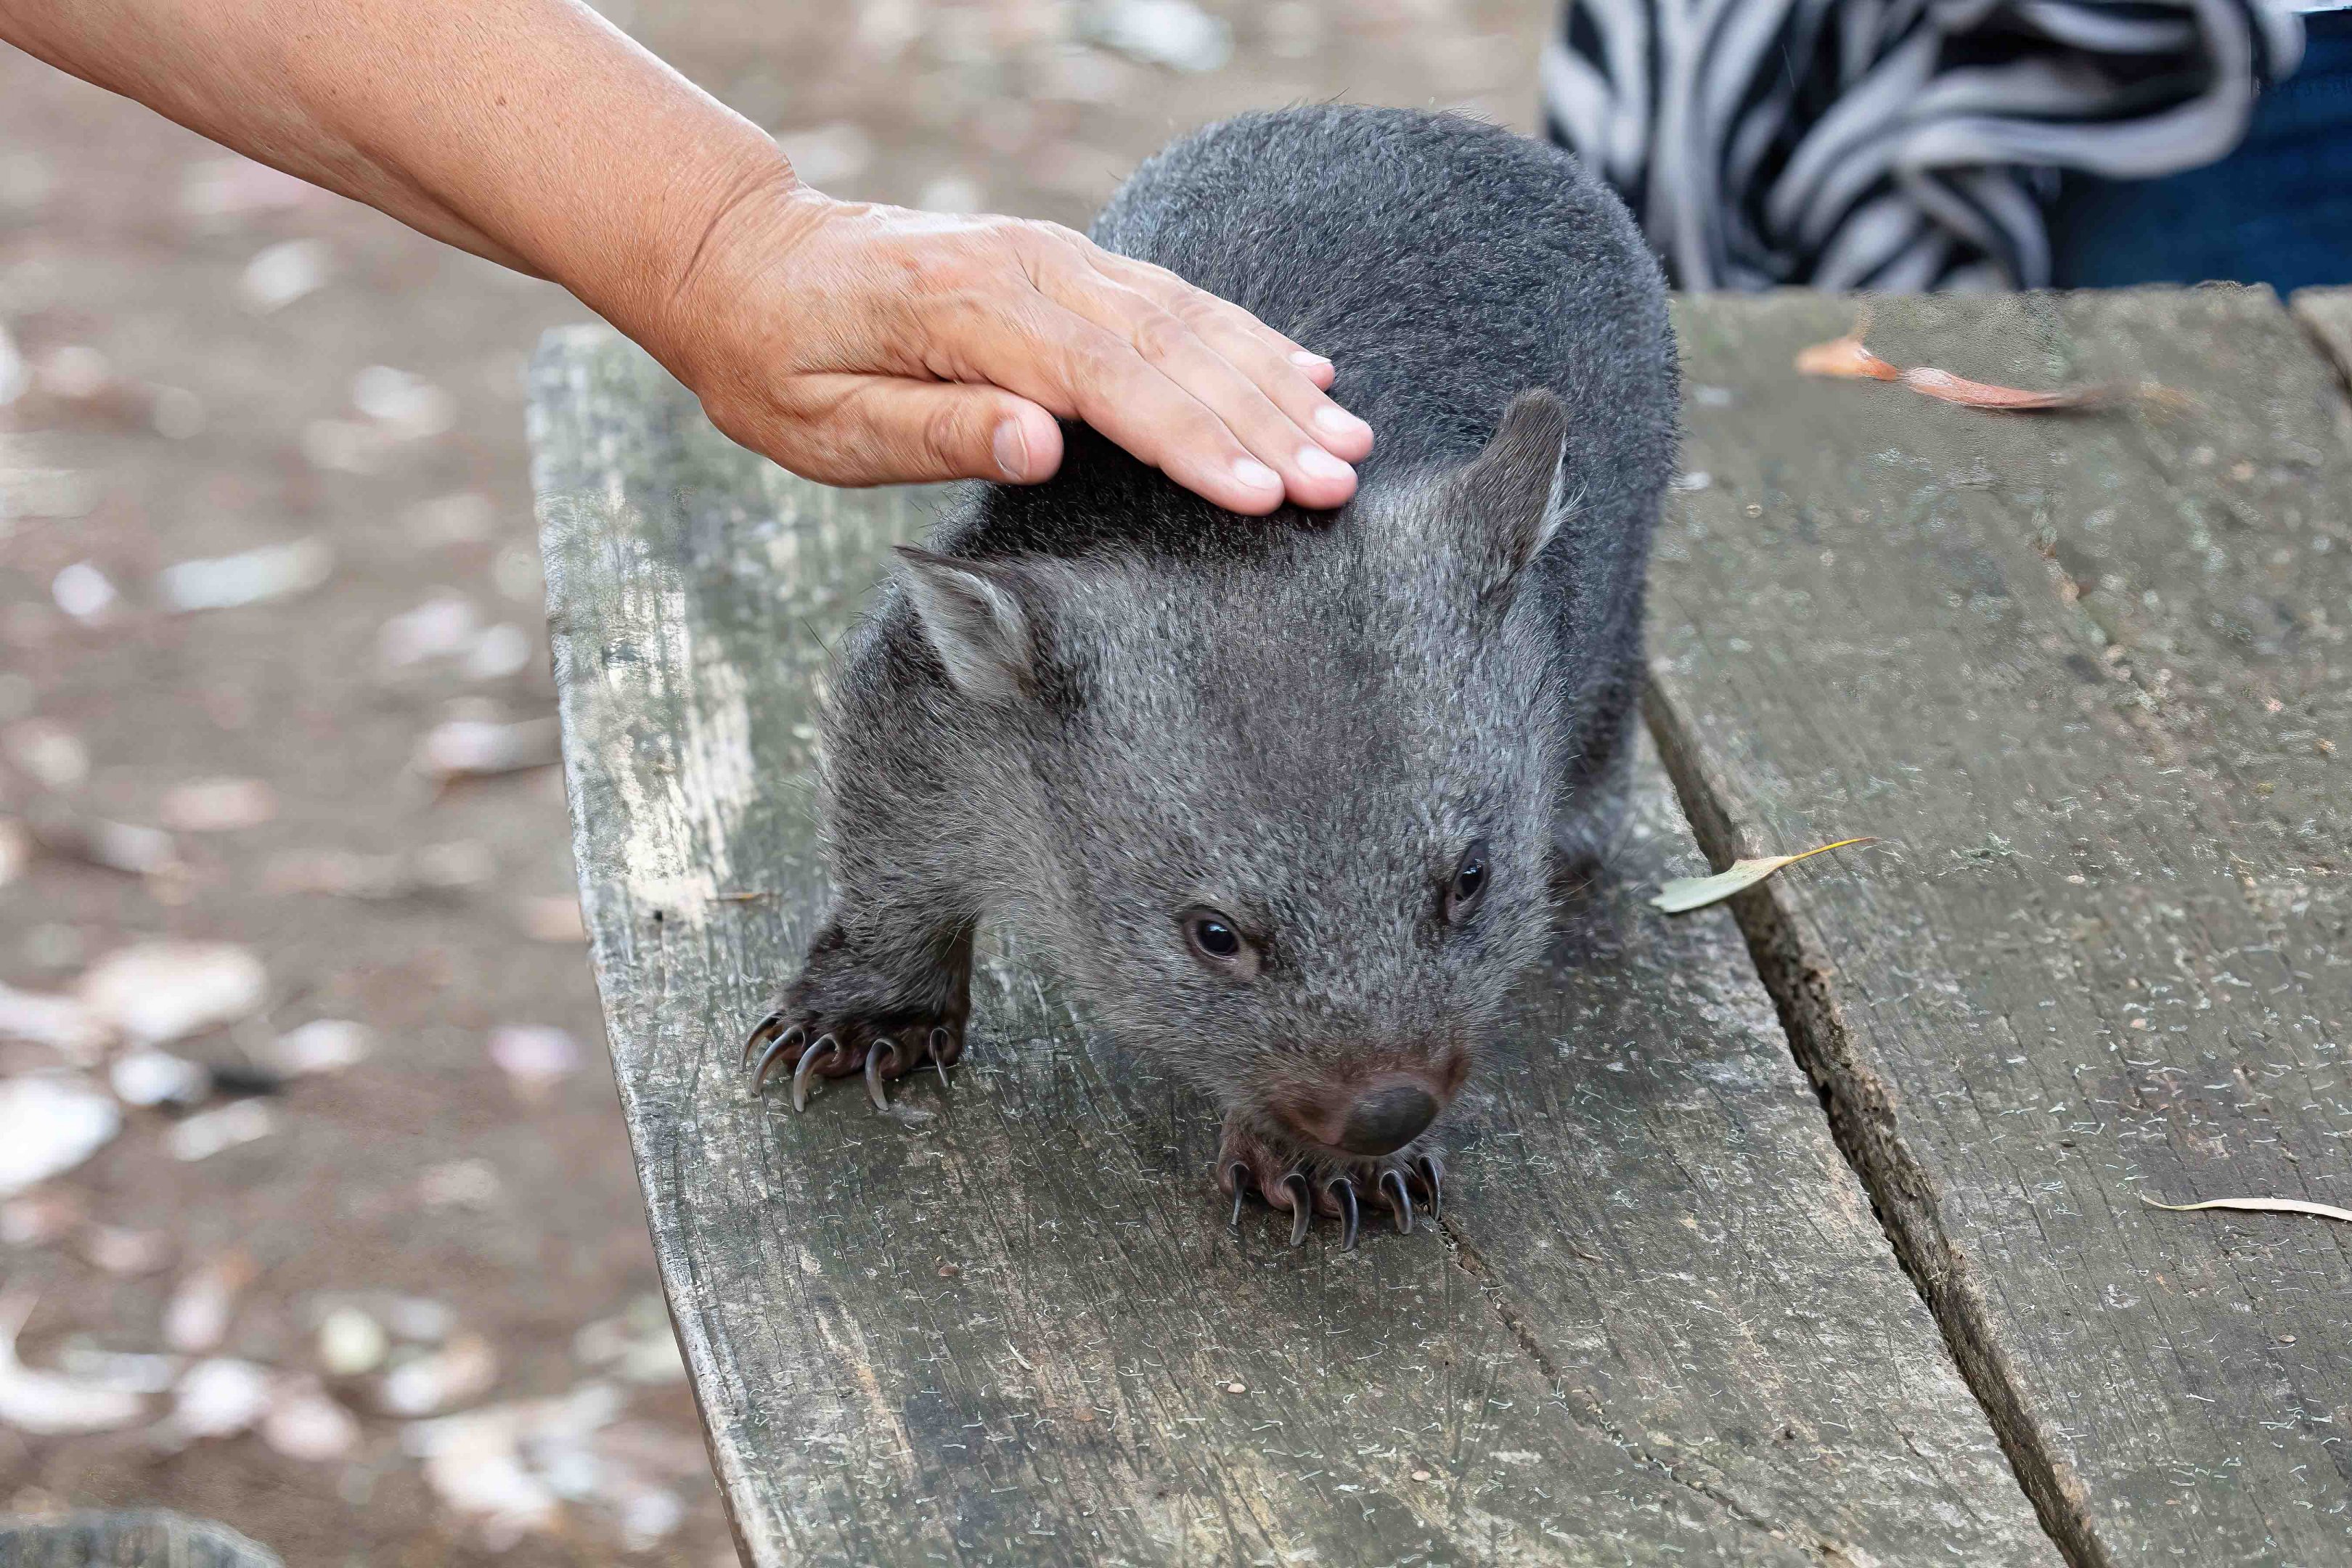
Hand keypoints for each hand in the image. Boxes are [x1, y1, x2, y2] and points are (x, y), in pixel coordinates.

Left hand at [649, 179, 1374, 514]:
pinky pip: (1173, 299)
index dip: (1191, 442)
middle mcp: (1030, 269)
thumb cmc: (776, 359)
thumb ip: (934, 427)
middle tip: (1341, 483)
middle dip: (1263, 421)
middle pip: (1170, 350)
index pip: (1106, 382)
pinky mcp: (1066, 263)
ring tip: (1350, 440)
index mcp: (969, 311)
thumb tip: (1040, 444)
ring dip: (1274, 383)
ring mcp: (1055, 257)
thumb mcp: (823, 419)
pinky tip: (1303, 373)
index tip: (1261, 494)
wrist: (747, 259)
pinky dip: (1245, 337)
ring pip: (1188, 319)